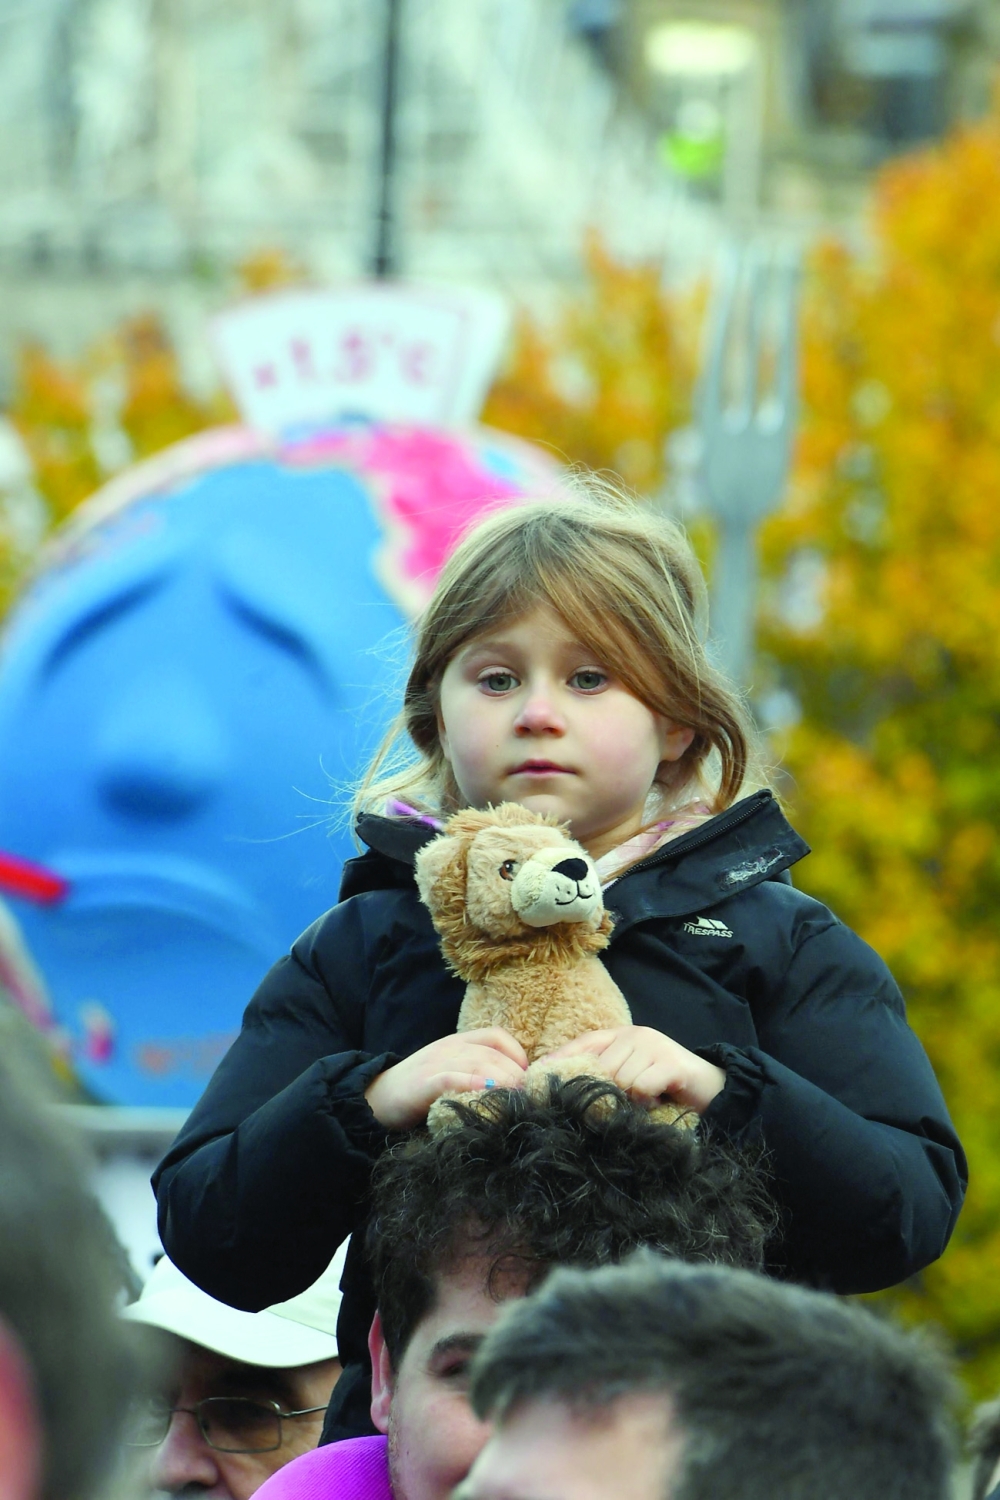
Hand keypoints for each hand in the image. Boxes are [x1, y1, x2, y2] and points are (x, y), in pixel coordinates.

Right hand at [365, 1028, 528, 1130]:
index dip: (517, 1055)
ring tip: (515, 1099)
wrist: (372, 1100)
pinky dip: (472, 1083)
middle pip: (493, 1053)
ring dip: (503, 1080)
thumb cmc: (415, 1093)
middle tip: (526, 1097)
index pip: (496, 1037)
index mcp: (456, 1043)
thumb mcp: (448, 1074)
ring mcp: (435, 1063)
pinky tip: (487, 1091)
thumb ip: (473, 1074)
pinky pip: (451, 1078)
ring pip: (478, 1063)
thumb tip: (512, 1089)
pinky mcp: (422, 1083)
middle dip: (515, 1074)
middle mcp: (448, 1048)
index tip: (525, 1080)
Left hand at [542, 1026, 725, 1113]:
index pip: (585, 1042)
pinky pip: (640, 1086)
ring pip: (619, 1079)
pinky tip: (657, 1100)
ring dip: (630, 1098)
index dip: (561, 1058)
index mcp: (623, 1036)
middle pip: (600, 1067)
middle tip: (624, 1102)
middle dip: (605, 1090)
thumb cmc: (668, 1087)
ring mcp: (653, 1045)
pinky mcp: (669, 1062)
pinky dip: (646, 1099)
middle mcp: (635, 1034)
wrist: (715, 1090)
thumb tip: (565, 1088)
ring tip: (646, 1101)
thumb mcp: (632, 1077)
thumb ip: (606, 1075)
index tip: (538, 1075)